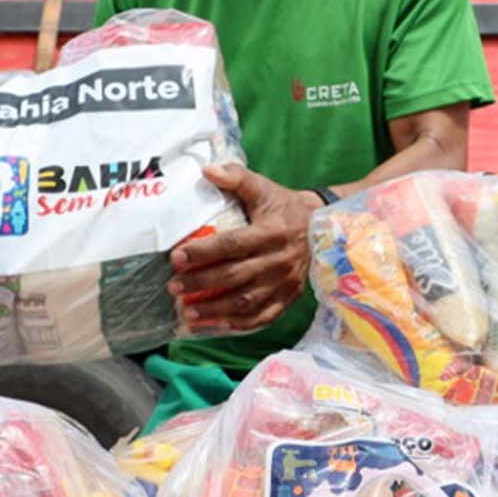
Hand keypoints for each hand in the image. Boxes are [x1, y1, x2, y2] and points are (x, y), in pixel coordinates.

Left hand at [169, 163, 321, 333]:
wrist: (324, 229)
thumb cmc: (285, 208)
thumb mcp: (265, 188)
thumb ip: (237, 178)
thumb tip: (208, 170)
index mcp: (271, 232)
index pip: (232, 245)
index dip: (203, 252)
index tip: (176, 257)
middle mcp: (278, 261)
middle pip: (235, 276)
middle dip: (201, 284)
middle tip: (173, 287)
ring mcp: (284, 284)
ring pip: (246, 302)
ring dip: (214, 311)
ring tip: (186, 312)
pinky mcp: (287, 299)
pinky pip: (261, 318)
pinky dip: (235, 325)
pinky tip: (211, 326)